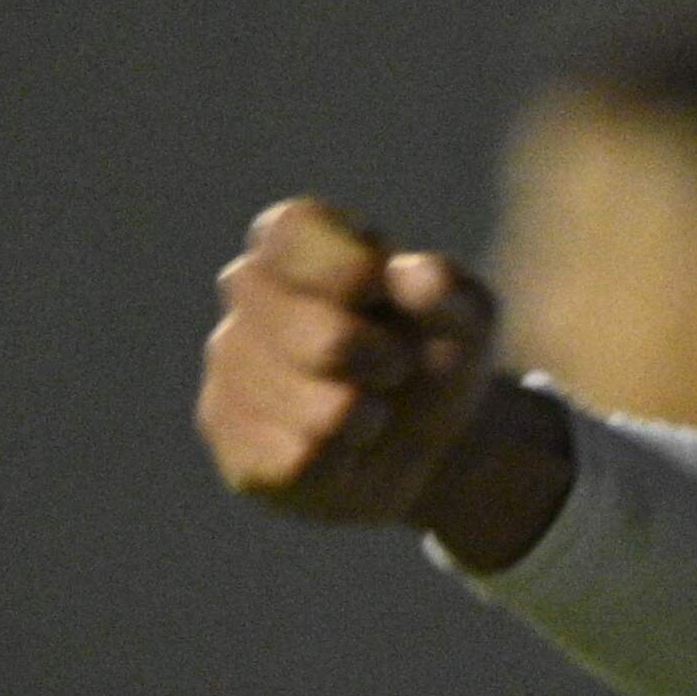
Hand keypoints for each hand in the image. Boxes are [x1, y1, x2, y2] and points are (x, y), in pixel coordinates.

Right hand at [198, 197, 558, 555]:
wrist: (429, 440)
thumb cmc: (436, 354)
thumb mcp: (467, 317)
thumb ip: (450, 292)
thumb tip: (412, 274)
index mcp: (292, 241)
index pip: (294, 231)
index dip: (353, 268)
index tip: (385, 289)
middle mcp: (245, 295)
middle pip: (320, 337)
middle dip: (381, 360)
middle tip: (396, 366)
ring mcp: (229, 370)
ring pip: (317, 412)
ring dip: (368, 417)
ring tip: (372, 407)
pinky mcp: (235, 448)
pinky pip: (302, 464)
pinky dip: (347, 463)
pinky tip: (346, 448)